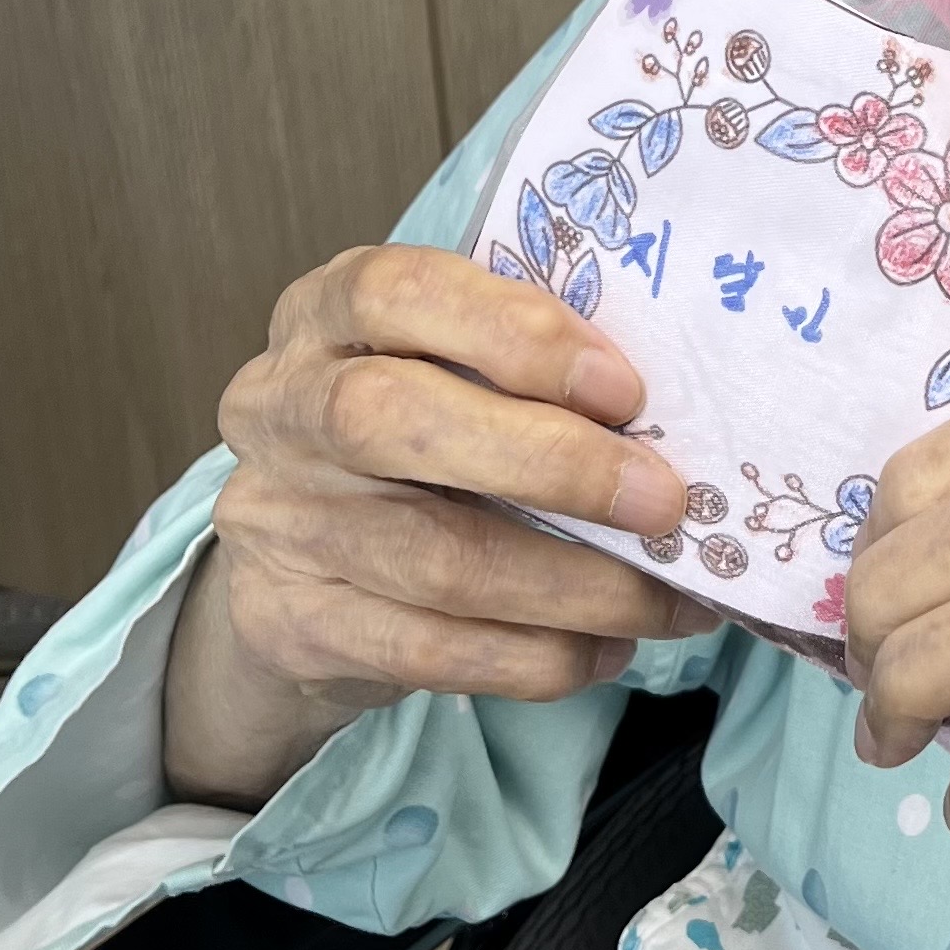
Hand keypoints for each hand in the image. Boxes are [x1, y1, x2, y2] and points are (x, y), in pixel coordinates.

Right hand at [163, 244, 714, 807]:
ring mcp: (278, 519)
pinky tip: (604, 650)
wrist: (295, 565)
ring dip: (574, 585)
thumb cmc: (414, 431)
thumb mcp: (448, 367)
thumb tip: (671, 419)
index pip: (396, 293)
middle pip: (392, 419)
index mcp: (328, 311)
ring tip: (670, 598)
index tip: (624, 387)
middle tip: (664, 503)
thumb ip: (525, 367)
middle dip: (551, 464)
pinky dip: (534, 656)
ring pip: (432, 557)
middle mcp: (282, 405)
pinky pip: (427, 649)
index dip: (513, 333)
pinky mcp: (291, 624)